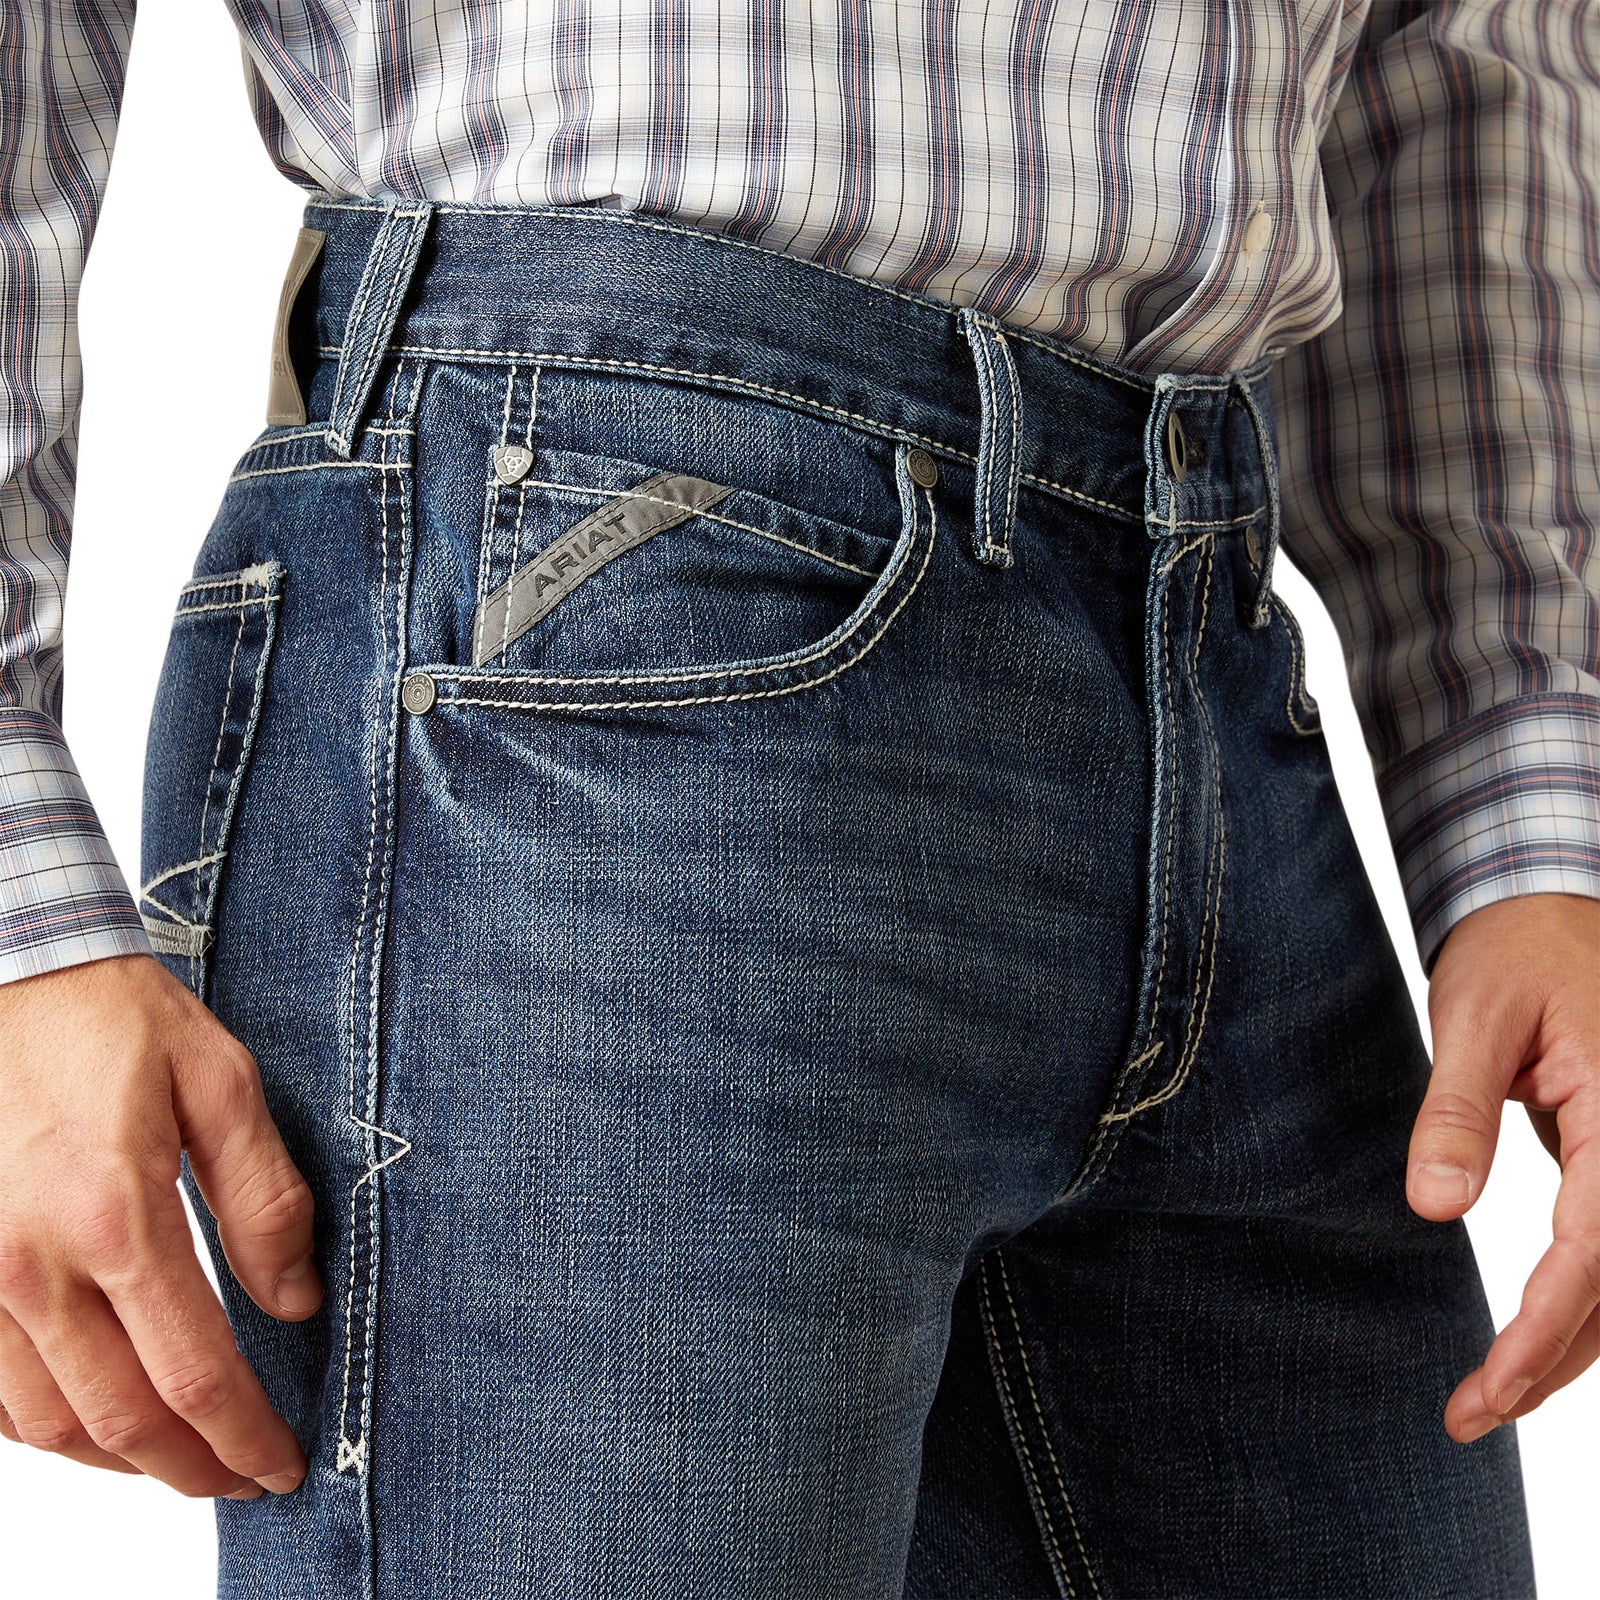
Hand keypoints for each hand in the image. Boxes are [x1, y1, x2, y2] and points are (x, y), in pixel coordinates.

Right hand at [0, 952, 320, 1496]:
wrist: (9, 974)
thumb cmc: (115, 1020)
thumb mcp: (221, 1084)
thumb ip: (264, 1199)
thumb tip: (297, 1299)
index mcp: (114, 1216)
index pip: (193, 1372)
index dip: (244, 1434)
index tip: (283, 1461)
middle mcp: (30, 1264)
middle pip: (117, 1418)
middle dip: (190, 1467)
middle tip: (243, 1477)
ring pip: (45, 1422)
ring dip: (118, 1461)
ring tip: (180, 1462)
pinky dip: (45, 1427)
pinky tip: (94, 1421)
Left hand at [1406, 891, 1599, 1442]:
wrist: (1550, 908)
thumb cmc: (1514, 952)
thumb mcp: (1471, 1017)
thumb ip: (1456, 1111)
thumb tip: (1433, 1208)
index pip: (1597, 1247)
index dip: (1545, 1327)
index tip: (1490, 1386)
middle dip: (1552, 1359)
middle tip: (1469, 1415)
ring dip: (1568, 1346)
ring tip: (1486, 1400)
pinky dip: (1578, 1305)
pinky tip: (1531, 1344)